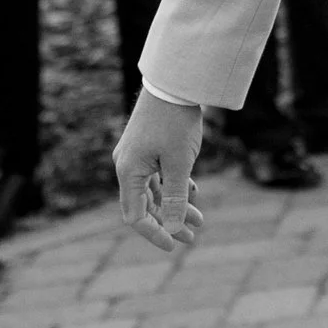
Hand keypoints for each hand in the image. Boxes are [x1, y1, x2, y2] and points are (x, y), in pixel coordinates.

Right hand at [114, 91, 208, 252]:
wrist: (175, 82)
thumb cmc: (176, 122)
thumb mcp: (179, 163)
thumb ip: (175, 197)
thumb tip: (172, 228)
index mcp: (129, 172)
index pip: (135, 215)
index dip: (155, 233)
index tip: (175, 245)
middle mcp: (128, 166)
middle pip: (145, 205)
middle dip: (169, 222)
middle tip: (193, 236)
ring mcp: (137, 156)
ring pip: (155, 190)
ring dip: (176, 205)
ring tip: (199, 220)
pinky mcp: (148, 147)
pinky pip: (159, 175)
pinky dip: (175, 186)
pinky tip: (193, 191)